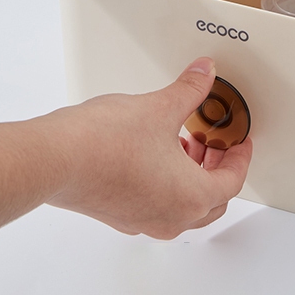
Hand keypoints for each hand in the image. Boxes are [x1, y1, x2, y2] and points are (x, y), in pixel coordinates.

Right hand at [47, 57, 251, 239]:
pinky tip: (154, 157)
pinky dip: (167, 185)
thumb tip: (204, 74)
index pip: (233, 181)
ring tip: (182, 144)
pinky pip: (158, 206)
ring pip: (184, 206)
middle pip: (213, 200)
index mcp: (192, 197)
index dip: (241, 157)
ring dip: (191, 177)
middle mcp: (171, 217)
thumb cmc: (104, 143)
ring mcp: (143, 221)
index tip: (240, 143)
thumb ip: (190, 90)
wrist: (53, 159)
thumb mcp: (161, 107)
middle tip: (213, 143)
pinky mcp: (119, 216)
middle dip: (217, 168)